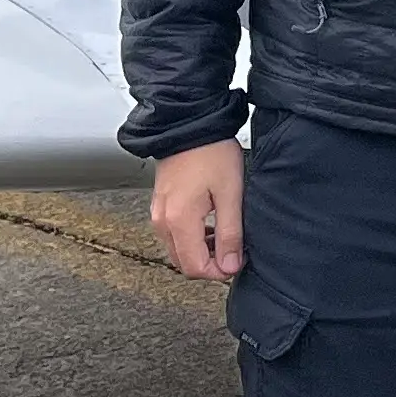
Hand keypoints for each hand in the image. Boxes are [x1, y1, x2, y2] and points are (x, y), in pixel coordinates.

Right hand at [152, 140, 246, 280]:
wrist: (188, 124)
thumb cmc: (211, 153)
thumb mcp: (230, 194)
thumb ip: (230, 234)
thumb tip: (231, 265)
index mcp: (179, 221)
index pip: (193, 268)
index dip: (218, 272)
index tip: (237, 261)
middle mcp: (162, 221)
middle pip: (183, 263)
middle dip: (210, 263)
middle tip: (234, 249)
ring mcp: (158, 213)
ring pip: (178, 250)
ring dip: (201, 251)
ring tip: (225, 234)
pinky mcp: (160, 205)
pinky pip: (173, 234)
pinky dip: (192, 238)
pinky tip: (211, 224)